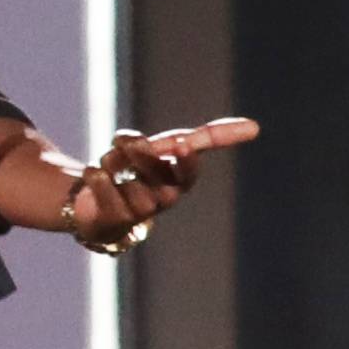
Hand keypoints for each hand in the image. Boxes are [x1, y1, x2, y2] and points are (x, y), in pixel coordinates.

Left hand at [0, 112, 258, 250]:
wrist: (98, 206)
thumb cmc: (140, 173)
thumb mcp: (164, 148)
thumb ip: (200, 137)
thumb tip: (256, 127)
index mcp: (179, 181)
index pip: (190, 172)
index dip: (187, 160)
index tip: (182, 144)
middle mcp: (164, 200)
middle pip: (158, 174)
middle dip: (141, 153)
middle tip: (123, 138)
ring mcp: (141, 214)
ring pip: (130, 182)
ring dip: (114, 162)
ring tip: (105, 159)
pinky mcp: (116, 222)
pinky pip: (106, 192)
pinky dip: (97, 178)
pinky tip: (91, 173)